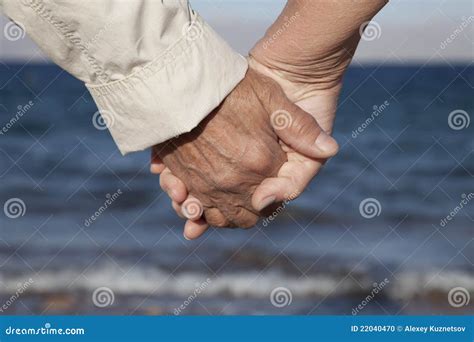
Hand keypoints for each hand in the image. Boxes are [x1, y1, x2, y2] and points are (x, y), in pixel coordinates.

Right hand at [152, 68, 337, 232]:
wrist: (184, 80)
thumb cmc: (231, 86)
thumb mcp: (273, 99)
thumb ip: (302, 127)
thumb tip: (331, 150)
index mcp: (260, 163)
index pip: (276, 193)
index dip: (276, 188)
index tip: (272, 179)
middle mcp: (234, 181)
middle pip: (251, 213)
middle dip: (255, 208)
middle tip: (255, 196)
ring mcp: (207, 184)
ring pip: (224, 217)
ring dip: (230, 216)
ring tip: (232, 202)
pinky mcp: (185, 181)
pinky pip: (197, 210)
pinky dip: (202, 213)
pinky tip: (204, 203)